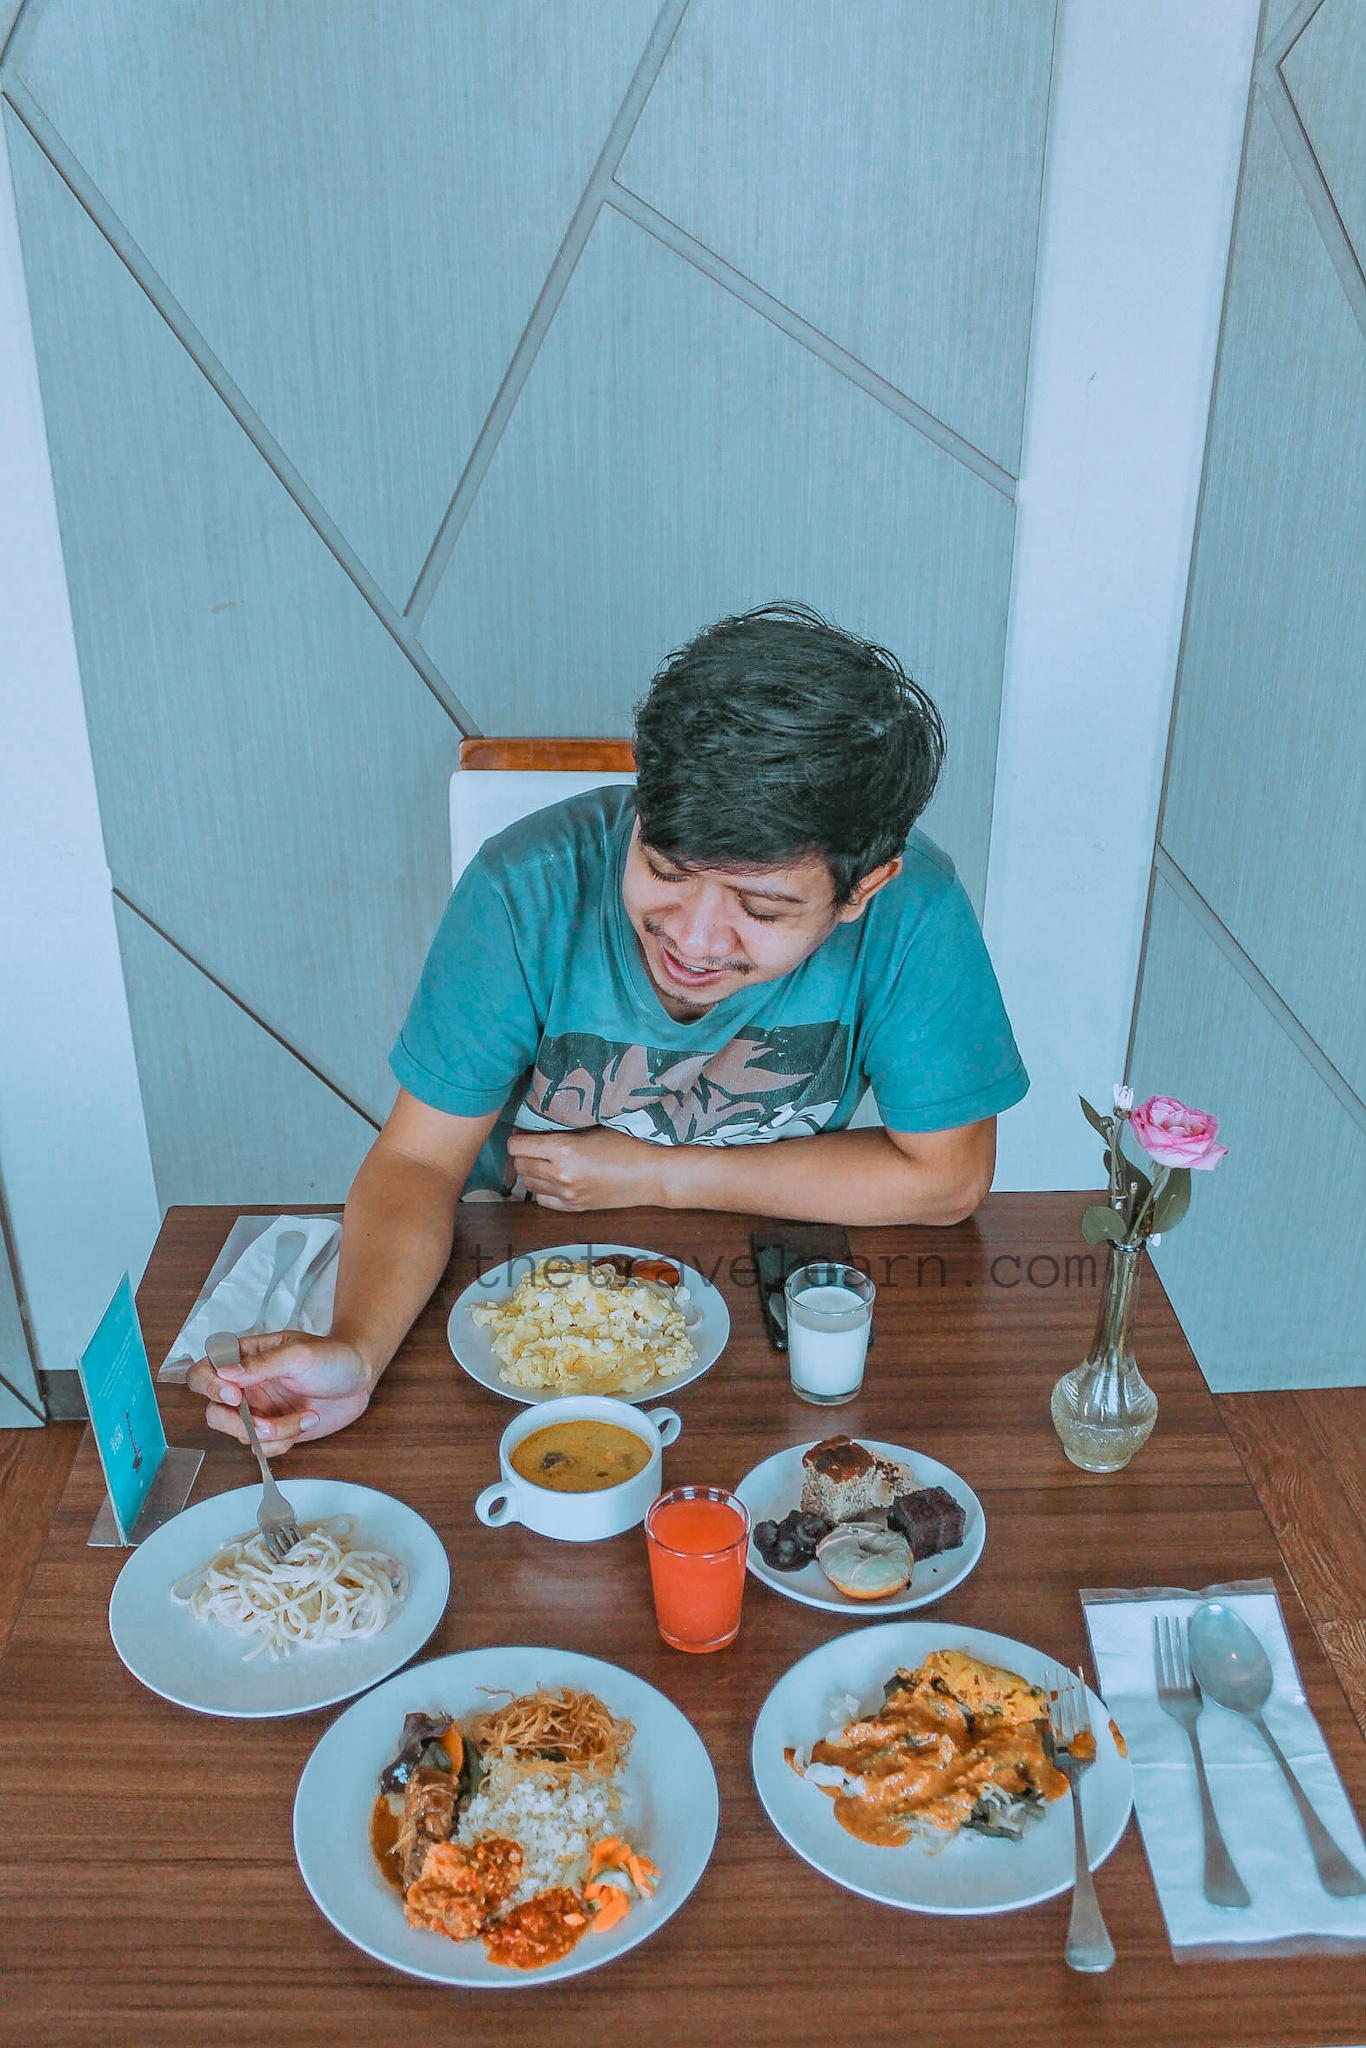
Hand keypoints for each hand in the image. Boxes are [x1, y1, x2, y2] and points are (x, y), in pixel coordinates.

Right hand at [185, 1331, 373, 1456]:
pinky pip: (264, 1448)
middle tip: (265, 1424)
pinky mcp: (276, 1430)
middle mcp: (246, 1386)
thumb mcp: (298, 1354)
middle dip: (239, 1424)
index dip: (210, 1387)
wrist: (360, 1377)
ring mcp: (259, 1410)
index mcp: (245, 1358)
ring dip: (274, 1433)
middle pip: (214, 1413)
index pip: (203, 1372)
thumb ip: (261, 1364)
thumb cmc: (332, 1355)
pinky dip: (286, 1441)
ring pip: (242, 1435)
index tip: (235, 1395)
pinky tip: (308, 1420)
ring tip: (305, 1414)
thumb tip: (225, 1373)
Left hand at [506, 1126, 673, 1210]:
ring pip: (529, 1185)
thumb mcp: (592, 1129)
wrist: (652, 1174)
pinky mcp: (575, 1208)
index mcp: (564, 1150)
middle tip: (533, 1146)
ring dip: (532, 1172)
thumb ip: (563, 1131)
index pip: (518, 1147)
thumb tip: (537, 1129)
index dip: (517, 1138)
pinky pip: (543, 1200)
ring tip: (544, 1162)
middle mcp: (560, 1174)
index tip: (524, 1133)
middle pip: (520, 1166)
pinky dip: (543, 1189)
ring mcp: (567, 1195)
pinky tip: (555, 1179)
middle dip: (522, 1155)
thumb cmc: (628, 1144)